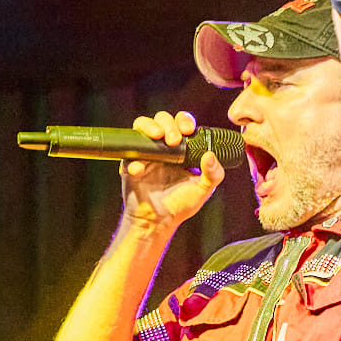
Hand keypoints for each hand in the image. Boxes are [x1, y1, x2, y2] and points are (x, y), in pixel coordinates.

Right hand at [121, 110, 222, 230]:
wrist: (158, 222)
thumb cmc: (180, 204)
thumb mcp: (203, 190)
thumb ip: (213, 174)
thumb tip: (210, 155)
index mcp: (181, 148)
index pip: (181, 124)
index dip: (184, 121)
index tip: (188, 130)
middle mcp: (162, 147)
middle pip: (162, 119)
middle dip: (168, 124)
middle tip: (174, 140)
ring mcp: (145, 153)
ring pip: (142, 126)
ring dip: (149, 127)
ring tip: (157, 138)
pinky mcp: (130, 164)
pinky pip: (128, 153)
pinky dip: (134, 160)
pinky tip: (140, 170)